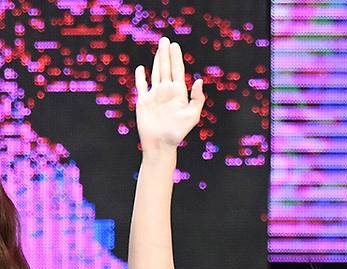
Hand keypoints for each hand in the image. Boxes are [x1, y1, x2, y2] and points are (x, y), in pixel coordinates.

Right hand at [134, 36, 204, 152]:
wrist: (160, 144)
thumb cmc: (177, 133)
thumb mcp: (192, 116)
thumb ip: (197, 99)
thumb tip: (198, 80)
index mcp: (179, 94)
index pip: (178, 71)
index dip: (176, 58)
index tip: (175, 45)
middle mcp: (167, 92)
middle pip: (166, 68)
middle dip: (166, 54)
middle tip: (166, 40)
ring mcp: (155, 95)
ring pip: (156, 73)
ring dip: (157, 60)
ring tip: (159, 48)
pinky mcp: (143, 101)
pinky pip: (141, 85)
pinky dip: (141, 76)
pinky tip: (141, 69)